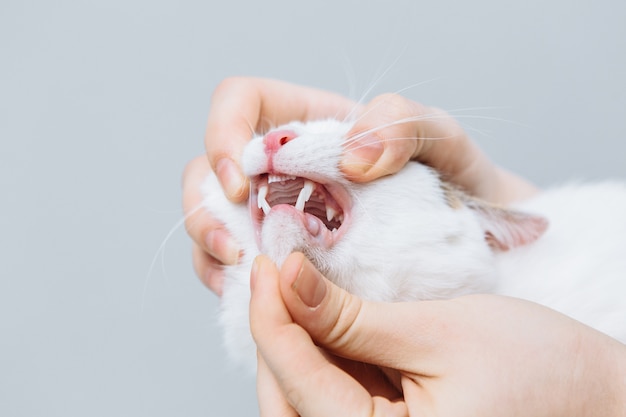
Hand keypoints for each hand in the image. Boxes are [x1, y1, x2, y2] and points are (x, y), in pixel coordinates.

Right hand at [183, 77, 538, 293]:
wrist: (475, 242)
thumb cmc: (457, 183)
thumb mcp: (442, 139)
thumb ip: (403, 125)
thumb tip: (350, 155)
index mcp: (309, 124)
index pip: (239, 104)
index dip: (223, 134)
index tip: (243, 180)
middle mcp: (284, 170)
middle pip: (208, 171)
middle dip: (206, 208)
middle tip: (239, 247)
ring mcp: (280, 217)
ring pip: (214, 222)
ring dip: (211, 249)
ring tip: (245, 277)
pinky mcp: (286, 260)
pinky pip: (237, 267)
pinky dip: (233, 282)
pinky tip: (257, 298)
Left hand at [250, 253, 625, 416]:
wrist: (596, 396)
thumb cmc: (539, 371)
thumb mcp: (438, 333)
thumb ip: (352, 318)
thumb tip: (287, 279)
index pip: (295, 380)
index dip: (269, 316)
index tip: (264, 262)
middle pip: (288, 395)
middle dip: (274, 330)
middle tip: (272, 270)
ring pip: (305, 393)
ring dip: (294, 337)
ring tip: (293, 284)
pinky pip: (335, 390)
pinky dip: (322, 349)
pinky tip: (323, 311)